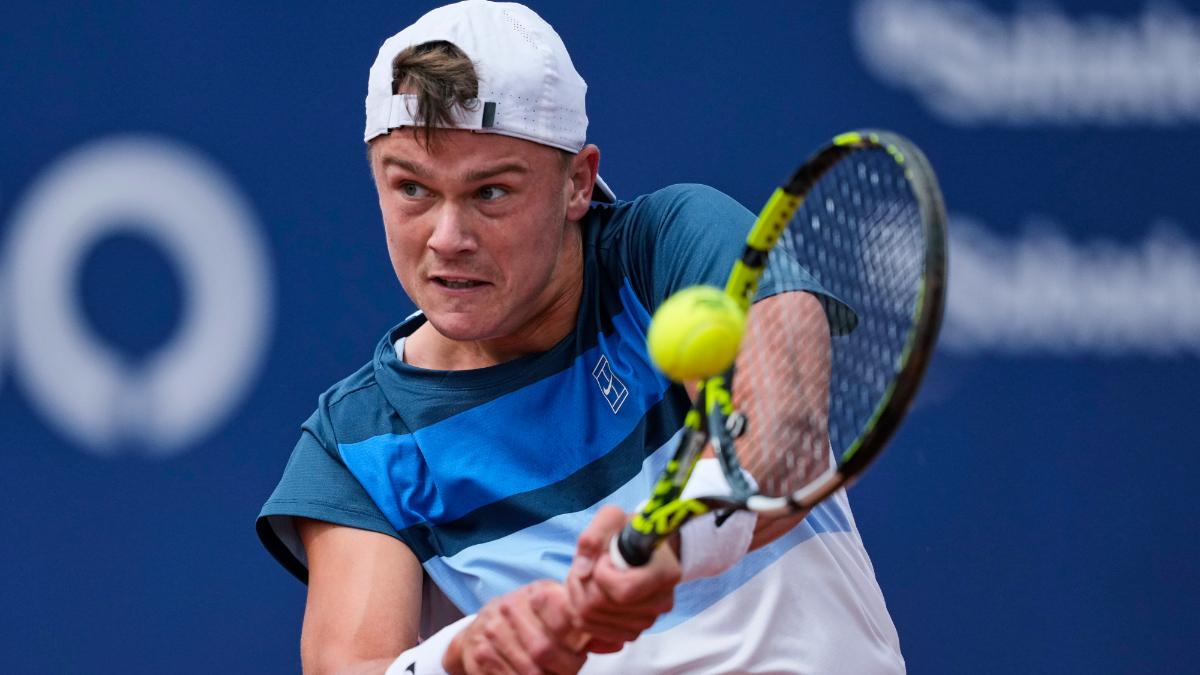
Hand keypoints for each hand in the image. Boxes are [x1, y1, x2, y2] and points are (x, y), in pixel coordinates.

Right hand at [443, 581, 585, 674]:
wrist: (484, 627)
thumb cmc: (531, 620)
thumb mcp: (558, 615)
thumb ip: (586, 629)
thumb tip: (617, 641)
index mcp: (538, 592)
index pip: (564, 618)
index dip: (577, 644)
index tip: (580, 653)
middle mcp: (511, 606)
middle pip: (545, 649)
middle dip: (564, 668)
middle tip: (569, 669)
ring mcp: (492, 630)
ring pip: (529, 669)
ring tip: (553, 673)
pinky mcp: (480, 653)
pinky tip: (536, 674)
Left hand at [566, 506, 681, 652]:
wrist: (640, 548)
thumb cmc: (627, 530)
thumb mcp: (612, 517)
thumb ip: (594, 535)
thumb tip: (582, 571)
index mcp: (666, 574)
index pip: (623, 591)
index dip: (602, 573)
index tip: (605, 556)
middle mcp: (661, 603)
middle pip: (601, 606)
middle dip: (582, 581)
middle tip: (590, 563)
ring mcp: (647, 621)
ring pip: (591, 619)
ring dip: (578, 594)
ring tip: (589, 574)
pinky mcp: (631, 632)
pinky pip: (591, 630)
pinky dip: (581, 610)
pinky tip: (590, 591)